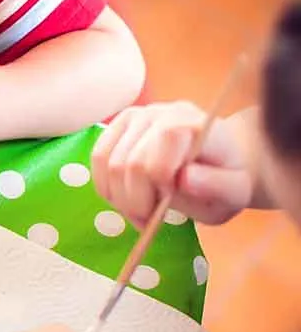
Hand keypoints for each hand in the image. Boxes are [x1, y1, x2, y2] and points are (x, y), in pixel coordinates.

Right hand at [91, 102, 254, 227]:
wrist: (216, 160)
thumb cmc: (225, 179)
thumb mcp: (235, 192)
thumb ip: (217, 186)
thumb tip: (185, 178)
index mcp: (197, 123)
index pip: (165, 141)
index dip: (160, 180)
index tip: (168, 203)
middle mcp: (162, 112)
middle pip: (130, 161)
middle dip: (135, 200)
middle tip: (149, 219)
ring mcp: (136, 116)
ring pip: (108, 163)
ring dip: (119, 198)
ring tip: (139, 211)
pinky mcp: (118, 125)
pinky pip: (97, 158)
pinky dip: (106, 187)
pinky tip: (124, 199)